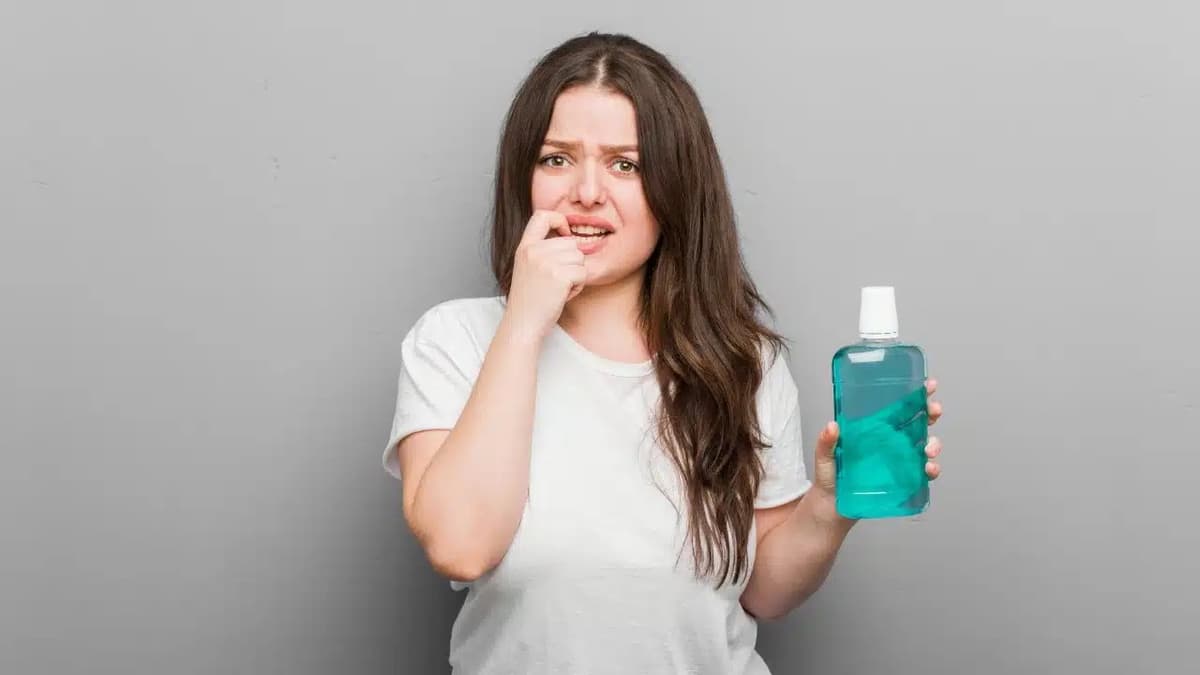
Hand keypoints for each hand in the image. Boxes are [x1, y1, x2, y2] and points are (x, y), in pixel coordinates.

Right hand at [502, 210, 588, 341]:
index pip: (542, 215)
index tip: (564, 233)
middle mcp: (533, 251)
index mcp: (524, 247)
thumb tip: (570, 237)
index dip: (559, 219)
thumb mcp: (528, 268)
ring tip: (559, 288)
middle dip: (572, 261)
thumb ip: (542, 251)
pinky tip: (563, 295)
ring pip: (580, 258)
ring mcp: (546, 262)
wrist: (522, 324)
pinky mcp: (559, 276)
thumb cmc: (529, 301)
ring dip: (576, 275)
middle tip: (558, 281)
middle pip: (571, 242)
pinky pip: (583, 273)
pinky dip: (578, 286)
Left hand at [810, 378, 944, 521]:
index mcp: (875, 430)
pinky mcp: (903, 480)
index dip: (915, 395)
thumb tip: (831, 426)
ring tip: (929, 449)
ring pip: (926, 446)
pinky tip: (929, 469)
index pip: (898, 408)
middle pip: (918, 422)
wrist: (833, 508)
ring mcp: (899, 461)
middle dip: (931, 413)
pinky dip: (931, 470)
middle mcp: (891, 442)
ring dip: (934, 444)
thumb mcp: (824, 456)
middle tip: (934, 410)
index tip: (927, 386)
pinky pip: (923, 473)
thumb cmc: (830, 478)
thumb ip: (826, 442)